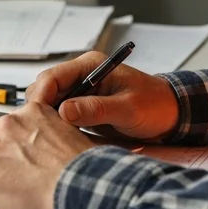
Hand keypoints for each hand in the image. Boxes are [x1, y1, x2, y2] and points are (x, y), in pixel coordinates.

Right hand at [25, 50, 179, 140]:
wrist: (171, 116)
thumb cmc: (156, 105)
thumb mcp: (128, 108)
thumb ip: (96, 109)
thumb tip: (64, 111)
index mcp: (91, 66)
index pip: (52, 76)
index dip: (41, 96)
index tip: (36, 116)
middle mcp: (82, 77)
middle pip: (46, 90)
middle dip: (40, 110)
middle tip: (40, 132)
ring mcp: (81, 94)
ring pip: (50, 105)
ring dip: (47, 120)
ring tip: (49, 140)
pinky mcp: (83, 110)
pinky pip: (61, 117)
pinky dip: (57, 128)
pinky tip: (59, 142)